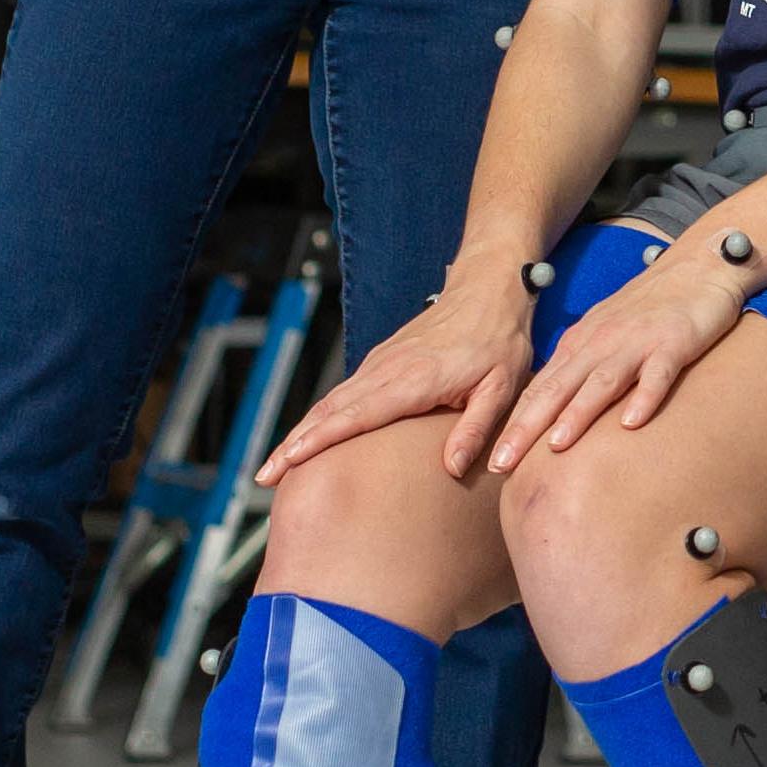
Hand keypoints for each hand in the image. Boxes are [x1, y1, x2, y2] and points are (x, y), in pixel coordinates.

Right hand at [265, 271, 540, 483]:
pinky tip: (308, 438)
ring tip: (275, 466)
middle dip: (294, 443)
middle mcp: (387, 370)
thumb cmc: (499, 341)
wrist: (488, 289)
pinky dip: (319, 417)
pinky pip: (343, 393)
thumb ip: (476, 427)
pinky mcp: (381, 361)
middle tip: (264, 477)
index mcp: (413, 379)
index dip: (320, 439)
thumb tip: (452, 467)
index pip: (356, 415)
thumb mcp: (502, 388)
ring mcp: (380, 363)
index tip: (290, 461)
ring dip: (300, 432)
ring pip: (331, 401)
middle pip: (330, 410)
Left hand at [489, 241, 750, 471]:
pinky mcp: (673, 343)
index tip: (493, 462)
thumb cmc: (650, 309)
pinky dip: (644, 398)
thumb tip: (551, 413)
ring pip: (601, 382)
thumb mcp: (604, 336)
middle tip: (501, 464)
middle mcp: (600, 343)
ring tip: (555, 445)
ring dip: (577, 413)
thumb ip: (580, 369)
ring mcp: (636, 343)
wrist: (697, 267)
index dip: (514, 426)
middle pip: (557, 389)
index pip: (539, 390)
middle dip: (527, 428)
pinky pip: (657, 374)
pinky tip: (632, 424)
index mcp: (580, 344)